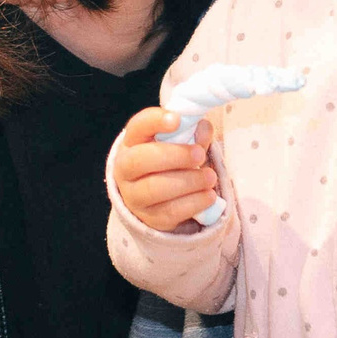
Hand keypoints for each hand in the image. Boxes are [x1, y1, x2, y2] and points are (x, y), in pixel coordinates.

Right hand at [110, 107, 221, 232]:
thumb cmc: (171, 161)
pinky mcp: (150, 218)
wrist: (159, 199)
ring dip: (188, 181)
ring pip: (155, 188)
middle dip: (174, 156)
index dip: (155, 121)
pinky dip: (194, 202)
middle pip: (141, 160)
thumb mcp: (180, 143)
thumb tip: (202, 129)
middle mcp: (126, 169)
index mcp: (132, 142)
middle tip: (199, 155)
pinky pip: (171, 211)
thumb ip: (193, 134)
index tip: (177, 120)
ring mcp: (134, 196)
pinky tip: (208, 195)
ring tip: (210, 177)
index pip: (138, 126)